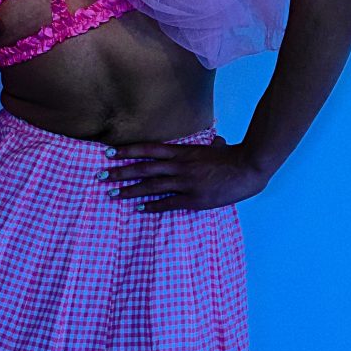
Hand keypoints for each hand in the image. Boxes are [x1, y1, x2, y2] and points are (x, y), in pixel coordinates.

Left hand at [101, 134, 268, 211]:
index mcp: (183, 152)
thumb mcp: (216, 148)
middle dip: (120, 172)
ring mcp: (185, 183)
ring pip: (151, 186)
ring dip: (130, 190)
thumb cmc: (233, 157)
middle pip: (143, 168)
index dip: (128, 151)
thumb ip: (209, 146)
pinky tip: (139, 208)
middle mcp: (179, 166)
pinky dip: (152, 205)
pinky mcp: (194, 199)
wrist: (248, 169)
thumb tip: (215, 141)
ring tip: (113, 194)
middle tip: (101, 176)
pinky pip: (168, 203)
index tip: (109, 153)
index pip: (149, 149)